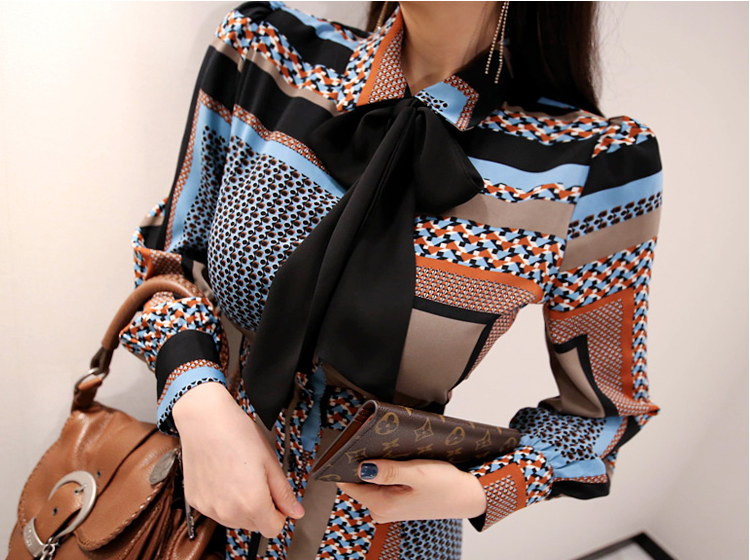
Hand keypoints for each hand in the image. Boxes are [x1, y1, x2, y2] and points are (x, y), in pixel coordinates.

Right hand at [172, 382, 304, 536]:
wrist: (205, 420)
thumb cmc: (238, 434)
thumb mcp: (270, 462)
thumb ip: (284, 493)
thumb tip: (296, 512)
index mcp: (252, 504)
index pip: (273, 529)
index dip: (279, 513)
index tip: (276, 497)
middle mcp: (229, 512)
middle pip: (254, 526)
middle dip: (261, 508)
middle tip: (257, 479)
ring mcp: (210, 509)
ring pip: (235, 520)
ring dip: (242, 506)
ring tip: (239, 476)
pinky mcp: (196, 501)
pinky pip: (216, 511)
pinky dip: (223, 500)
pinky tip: (223, 477)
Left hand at [336, 459, 485, 522]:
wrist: (466, 495)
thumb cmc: (445, 485)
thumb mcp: (418, 474)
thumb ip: (389, 471)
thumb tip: (362, 467)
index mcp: (381, 505)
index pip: (347, 483)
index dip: (347, 462)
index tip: (354, 444)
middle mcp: (380, 510)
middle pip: (357, 480)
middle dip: (364, 461)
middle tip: (379, 444)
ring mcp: (387, 507)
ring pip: (369, 480)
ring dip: (376, 465)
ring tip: (393, 453)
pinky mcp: (395, 501)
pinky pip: (380, 483)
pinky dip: (385, 470)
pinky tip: (398, 462)